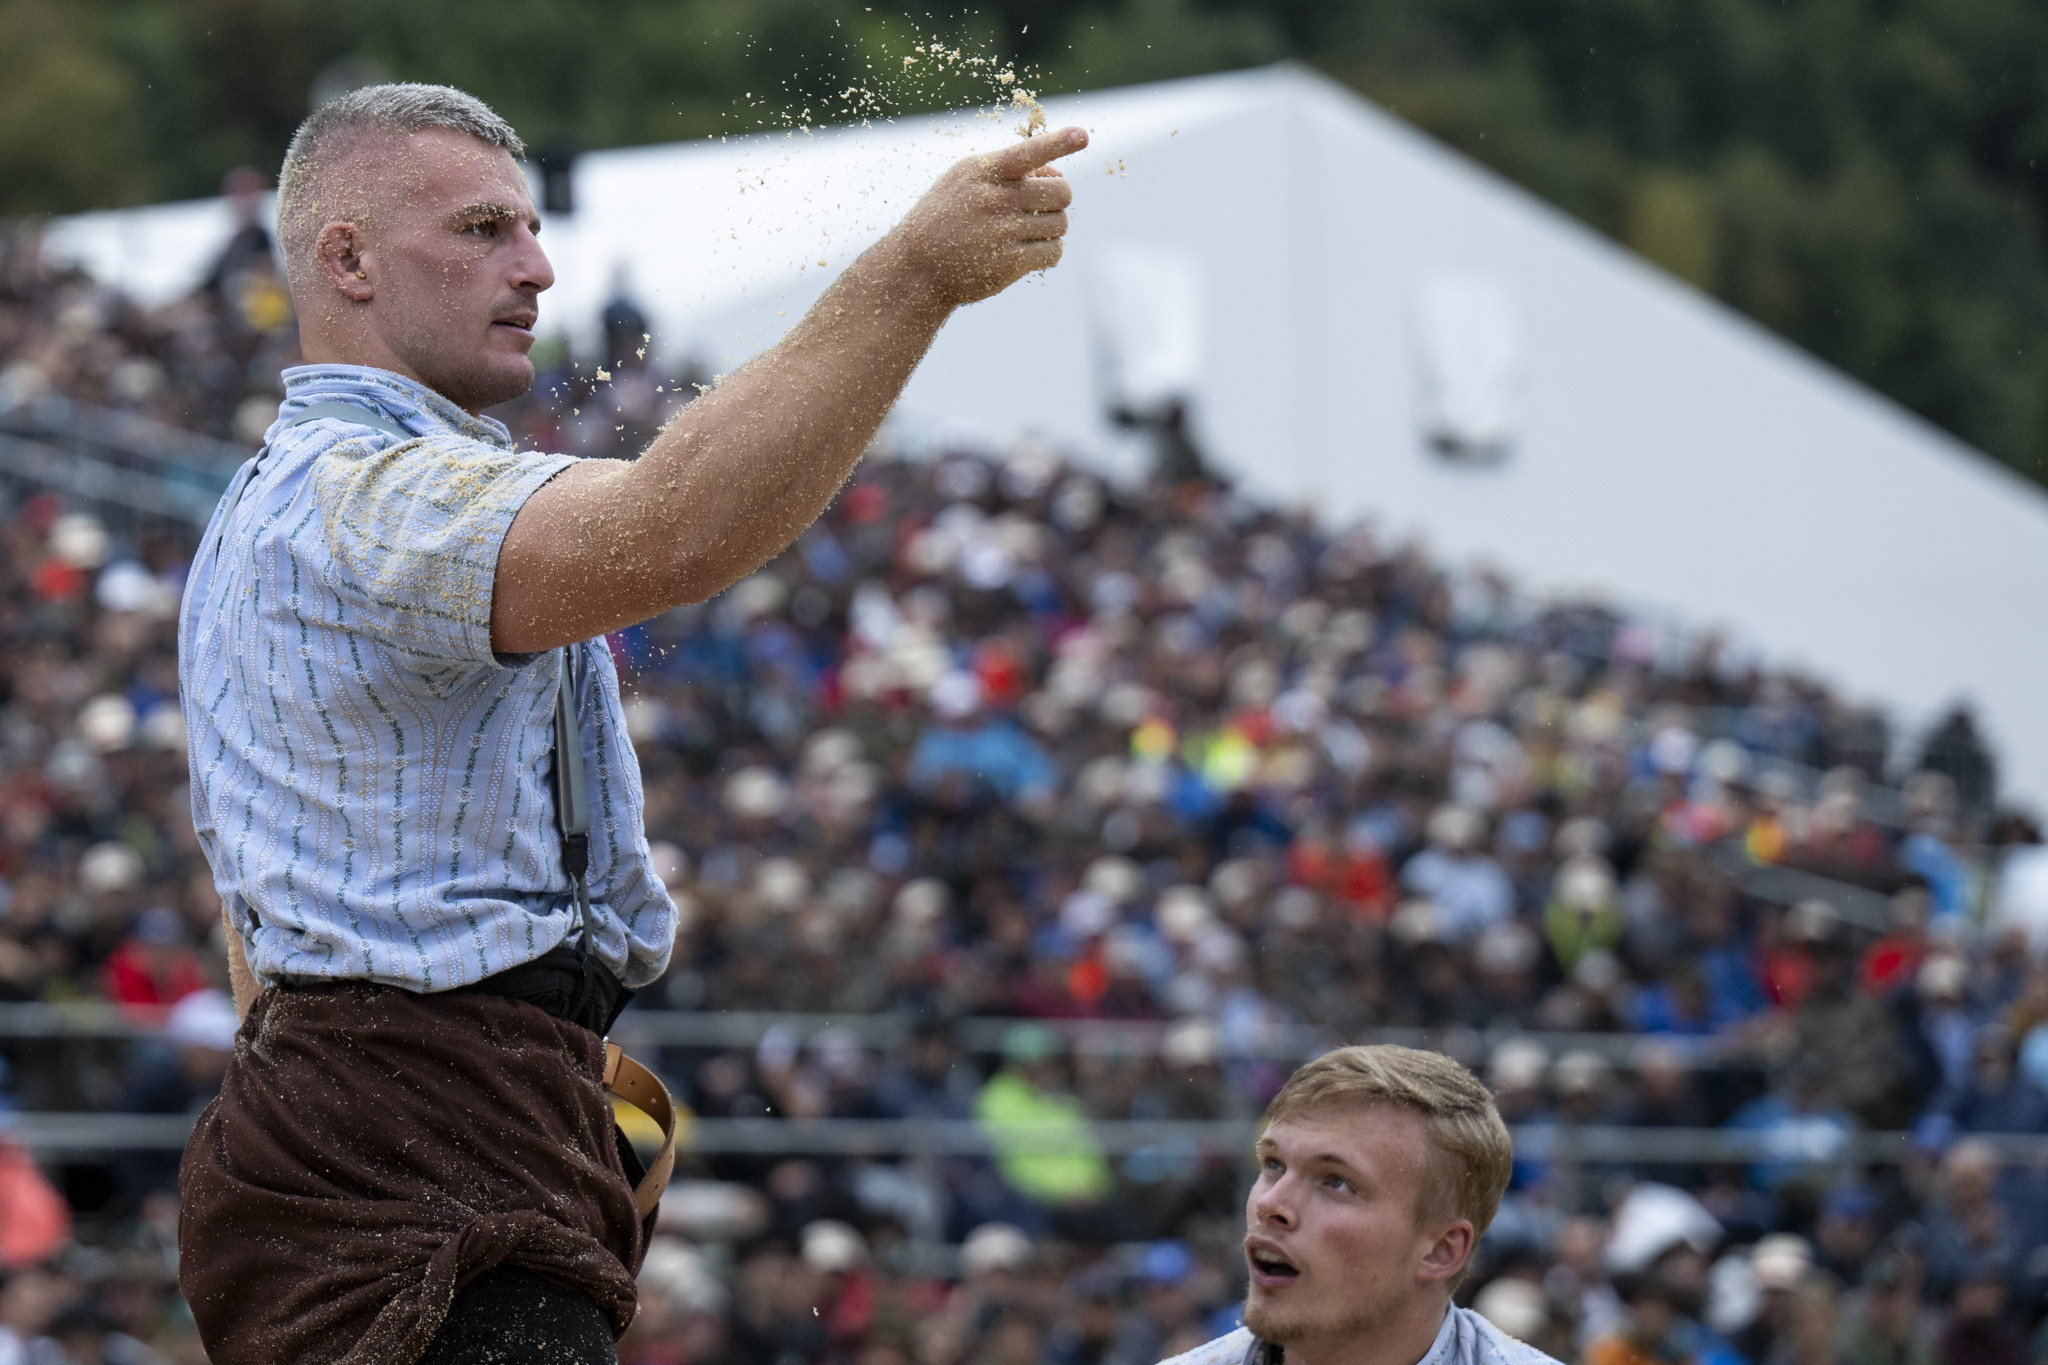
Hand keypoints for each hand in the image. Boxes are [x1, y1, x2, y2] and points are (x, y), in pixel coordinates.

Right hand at [891, 125, 1088, 306]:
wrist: (917, 268)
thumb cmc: (945, 218)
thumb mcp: (962, 181)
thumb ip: (1004, 170)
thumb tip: (1055, 173)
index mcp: (982, 171)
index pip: (1027, 152)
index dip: (1058, 143)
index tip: (1082, 135)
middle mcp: (992, 198)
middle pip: (1061, 192)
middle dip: (1058, 199)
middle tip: (1042, 207)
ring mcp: (1001, 231)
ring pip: (1060, 223)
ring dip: (1052, 228)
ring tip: (1029, 232)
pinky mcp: (1008, 262)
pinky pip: (1053, 251)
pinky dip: (1051, 252)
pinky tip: (1034, 254)